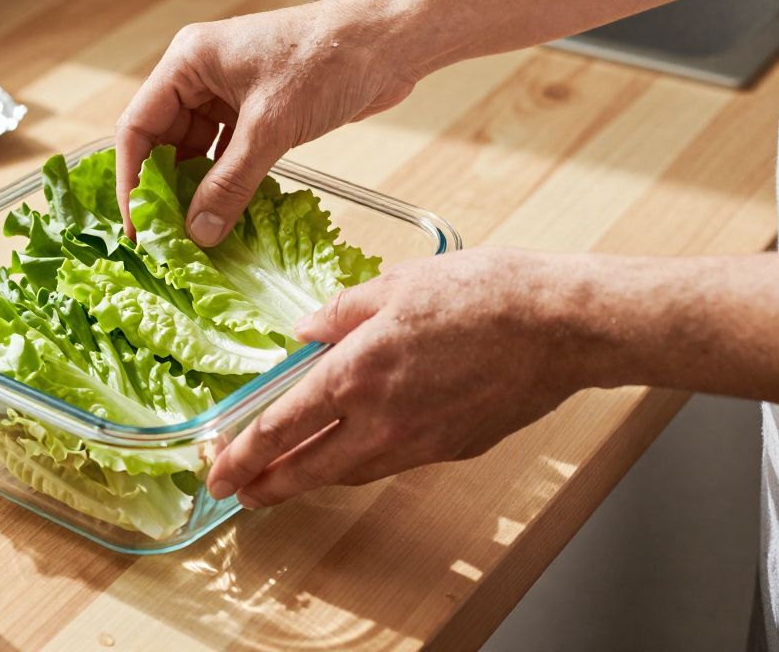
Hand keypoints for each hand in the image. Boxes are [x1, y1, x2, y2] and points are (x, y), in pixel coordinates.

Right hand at [114, 0, 420, 243]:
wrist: (390, 43)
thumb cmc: (329, 59)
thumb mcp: (271, 127)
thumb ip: (231, 183)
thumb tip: (198, 231)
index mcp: (188, 62)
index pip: (138, 128)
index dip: (133, 180)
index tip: (137, 225)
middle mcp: (201, 76)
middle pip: (164, 143)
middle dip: (166, 190)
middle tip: (167, 237)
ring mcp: (229, 93)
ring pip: (197, 152)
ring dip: (198, 190)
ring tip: (196, 233)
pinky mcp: (258, 111)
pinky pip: (227, 154)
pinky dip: (226, 183)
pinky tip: (227, 213)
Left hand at [205, 247, 605, 507]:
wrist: (560, 325)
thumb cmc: (483, 295)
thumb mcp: (394, 285)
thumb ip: (340, 313)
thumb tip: (305, 332)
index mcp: (355, 375)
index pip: (281, 428)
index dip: (243, 456)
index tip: (218, 472)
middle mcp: (380, 421)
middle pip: (308, 470)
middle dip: (267, 486)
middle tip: (240, 494)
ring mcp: (418, 443)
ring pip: (350, 473)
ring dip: (312, 479)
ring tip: (286, 479)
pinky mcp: (451, 449)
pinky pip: (392, 463)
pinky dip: (361, 463)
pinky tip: (354, 452)